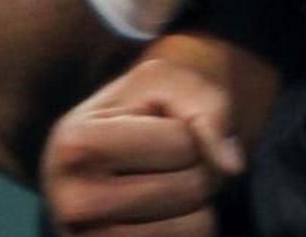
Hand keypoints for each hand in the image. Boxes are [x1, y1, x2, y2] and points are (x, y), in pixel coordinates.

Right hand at [42, 59, 241, 235]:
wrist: (101, 156)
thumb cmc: (137, 111)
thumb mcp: (164, 83)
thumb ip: (207, 108)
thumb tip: (233, 167)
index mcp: (74, 145)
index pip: (180, 143)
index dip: (191, 128)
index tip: (164, 124)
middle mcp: (72, 205)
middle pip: (190, 188)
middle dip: (200, 166)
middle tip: (173, 158)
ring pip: (196, 228)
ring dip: (200, 202)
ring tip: (168, 184)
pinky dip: (192, 229)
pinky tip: (165, 215)